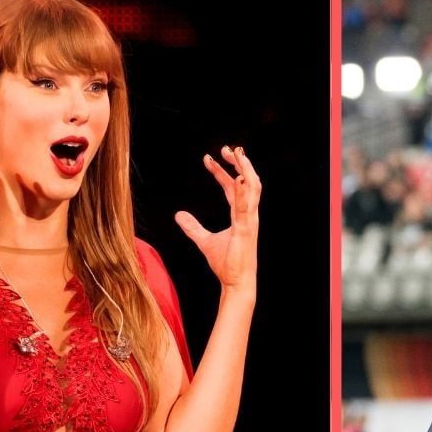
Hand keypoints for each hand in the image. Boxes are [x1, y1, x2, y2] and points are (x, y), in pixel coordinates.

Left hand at [175, 145, 260, 295]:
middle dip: (239, 163)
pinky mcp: (247, 229)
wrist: (236, 283)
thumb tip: (178, 215)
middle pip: (247, 181)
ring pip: (252, 188)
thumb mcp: (204, 241)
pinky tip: (237, 177)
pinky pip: (247, 206)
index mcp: (241, 215)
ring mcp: (250, 221)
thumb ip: (192, 227)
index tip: (208, 158)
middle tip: (227, 148)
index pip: (233, 187)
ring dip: (245, 169)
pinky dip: (243, 191)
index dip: (222, 171)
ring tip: (236, 154)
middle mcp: (249, 214)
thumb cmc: (226, 264)